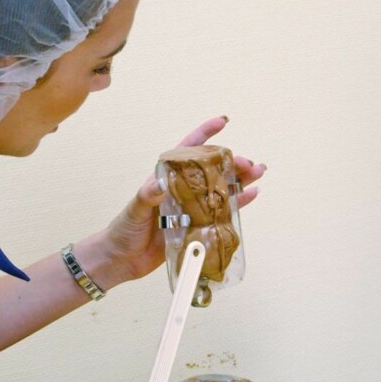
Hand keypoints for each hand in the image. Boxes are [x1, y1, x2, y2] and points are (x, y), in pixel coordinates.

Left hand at [87, 115, 266, 288]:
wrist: (122, 259)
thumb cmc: (124, 229)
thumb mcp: (135, 209)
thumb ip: (147, 195)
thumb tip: (160, 183)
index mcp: (167, 177)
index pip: (188, 150)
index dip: (205, 134)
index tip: (223, 122)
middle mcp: (183, 189)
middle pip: (212, 169)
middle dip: (232, 162)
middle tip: (249, 163)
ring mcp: (193, 207)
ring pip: (222, 188)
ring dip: (241, 180)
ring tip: (258, 173)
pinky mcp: (199, 225)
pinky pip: (223, 211)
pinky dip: (238, 203)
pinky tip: (251, 195)